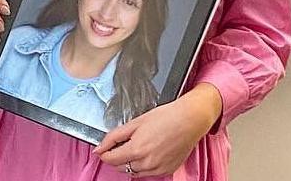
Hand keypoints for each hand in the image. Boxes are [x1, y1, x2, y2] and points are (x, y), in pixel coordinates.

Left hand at [93, 84, 221, 177]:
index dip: (104, 153)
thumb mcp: (135, 122)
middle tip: (120, 145)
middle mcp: (146, 163)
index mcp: (136, 149)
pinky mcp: (167, 170)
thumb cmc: (166, 117)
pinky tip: (148, 152)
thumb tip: (100, 147)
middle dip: (116, 158)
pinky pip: (148, 173)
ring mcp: (157, 168)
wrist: (190, 120)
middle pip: (121, 167)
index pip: (110, 159)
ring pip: (134, 172)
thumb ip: (114, 136)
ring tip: (137, 146)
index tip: (103, 149)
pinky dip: (144, 166)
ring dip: (130, 163)